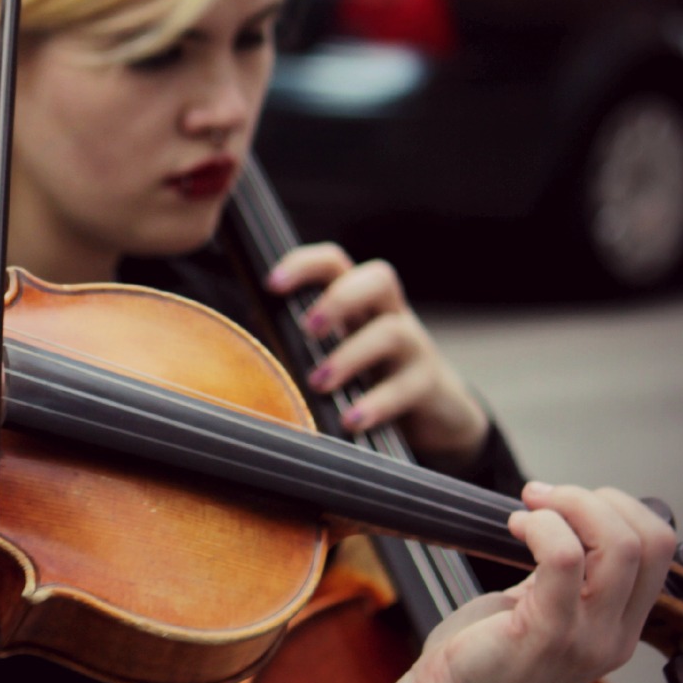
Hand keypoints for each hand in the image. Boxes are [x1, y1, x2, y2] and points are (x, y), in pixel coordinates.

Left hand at [266, 242, 488, 466]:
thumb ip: (296, 338)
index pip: (335, 263)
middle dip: (339, 298)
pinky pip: (407, 387)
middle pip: (379, 278)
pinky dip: (377, 403)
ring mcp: (415, 347)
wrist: (437, 413)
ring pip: (393, 332)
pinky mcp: (429, 385)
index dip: (305, 264)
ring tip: (319, 382)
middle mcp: (390, 314)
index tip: (271, 283)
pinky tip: (350, 420)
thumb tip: (245, 327)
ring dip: (350, 355)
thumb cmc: (370, 373)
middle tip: (307, 327)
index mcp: (360, 301)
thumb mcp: (335, 350)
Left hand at [398, 482, 676, 682]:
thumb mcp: (542, 610)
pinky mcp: (548, 634)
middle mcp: (616, 638)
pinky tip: (514, 527)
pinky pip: (564, 557)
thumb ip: (569, 576)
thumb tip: (572, 518)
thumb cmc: (484, 654)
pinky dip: (540, 526)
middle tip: (543, 496)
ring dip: (569, 505)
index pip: (659, 551)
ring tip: (526, 511)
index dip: (619, 508)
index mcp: (620, 629)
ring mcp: (587, 640)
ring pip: (619, 545)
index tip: (565, 499)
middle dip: (597, 499)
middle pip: (652, 542)